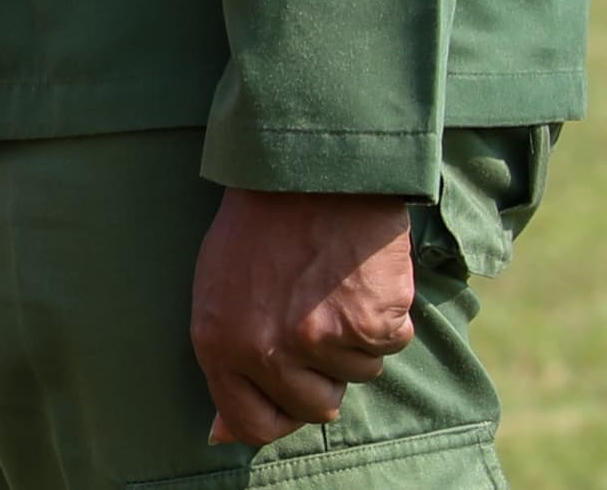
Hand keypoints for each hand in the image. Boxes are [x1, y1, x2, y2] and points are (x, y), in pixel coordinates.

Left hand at [192, 187, 417, 444]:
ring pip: (358, 376)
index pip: (253, 423)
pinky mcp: (369, 323)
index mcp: (218, 343)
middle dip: (323, 373)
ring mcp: (318, 339)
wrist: (307, 170)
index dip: (279, 414)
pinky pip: (390, 343)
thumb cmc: (259, 227)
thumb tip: (222, 435)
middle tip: (314, 314)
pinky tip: (360, 274)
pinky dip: (386, 315)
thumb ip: (225, 362)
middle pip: (315, 409)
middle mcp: (265, 349)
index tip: (291, 393)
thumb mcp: (216, 291)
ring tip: (332, 283)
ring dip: (354, 339)